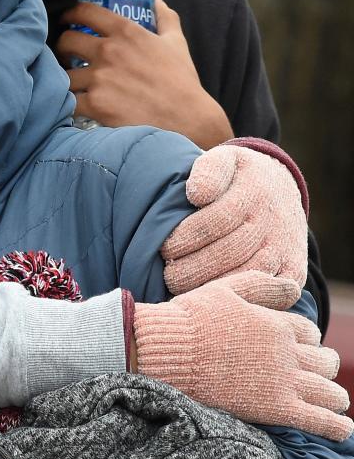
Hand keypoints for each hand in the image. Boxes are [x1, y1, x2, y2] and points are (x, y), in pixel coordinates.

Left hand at [57, 0, 233, 148]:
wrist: (187, 119)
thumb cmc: (182, 81)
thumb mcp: (176, 43)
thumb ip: (165, 18)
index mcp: (126, 31)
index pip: (85, 12)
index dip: (70, 14)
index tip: (66, 20)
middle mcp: (108, 51)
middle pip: (66, 41)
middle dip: (62, 48)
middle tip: (65, 56)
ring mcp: (99, 78)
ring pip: (64, 74)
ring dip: (66, 80)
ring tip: (74, 85)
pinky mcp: (95, 104)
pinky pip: (69, 101)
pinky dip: (70, 105)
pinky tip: (78, 106)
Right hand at [133, 281, 352, 440]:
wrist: (167, 351)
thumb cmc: (190, 319)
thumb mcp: (225, 289)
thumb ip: (262, 285)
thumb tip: (295, 288)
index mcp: (276, 323)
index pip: (309, 332)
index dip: (306, 340)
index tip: (297, 347)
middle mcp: (286, 352)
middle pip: (324, 362)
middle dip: (323, 366)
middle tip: (315, 373)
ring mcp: (283, 381)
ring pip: (330, 392)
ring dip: (335, 397)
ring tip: (332, 402)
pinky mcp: (275, 408)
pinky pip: (320, 421)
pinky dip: (337, 427)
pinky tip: (342, 430)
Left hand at [161, 144, 307, 294]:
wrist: (281, 189)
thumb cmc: (236, 178)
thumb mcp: (223, 160)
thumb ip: (209, 171)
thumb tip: (197, 194)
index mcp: (253, 192)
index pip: (215, 221)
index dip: (186, 238)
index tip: (164, 249)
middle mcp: (273, 223)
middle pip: (229, 252)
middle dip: (193, 267)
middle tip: (169, 276)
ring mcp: (285, 249)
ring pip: (248, 275)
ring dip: (211, 286)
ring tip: (182, 289)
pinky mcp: (294, 272)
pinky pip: (269, 293)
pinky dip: (240, 297)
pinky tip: (211, 298)